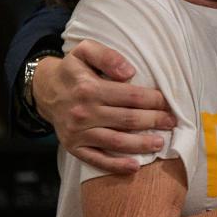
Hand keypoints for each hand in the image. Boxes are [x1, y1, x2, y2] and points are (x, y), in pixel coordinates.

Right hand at [33, 40, 175, 173]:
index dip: (153, 100)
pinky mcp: (73, 147)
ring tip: (160, 143)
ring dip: (141, 144)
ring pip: (116, 141)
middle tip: (171, 122)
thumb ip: (107, 56)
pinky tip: (134, 166)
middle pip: (127, 119)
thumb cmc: (73, 70)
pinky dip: (116, 165)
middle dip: (154, 121)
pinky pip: (96, 159)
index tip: (168, 103)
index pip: (130, 96)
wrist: (45, 91)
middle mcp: (83, 112)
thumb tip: (129, 72)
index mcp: (89, 88)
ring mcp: (77, 133)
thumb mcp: (85, 50)